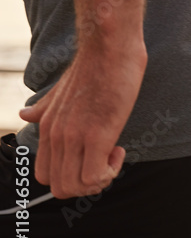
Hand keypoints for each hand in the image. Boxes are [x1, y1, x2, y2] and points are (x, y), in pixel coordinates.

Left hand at [20, 40, 146, 198]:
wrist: (109, 49)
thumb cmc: (93, 67)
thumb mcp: (59, 91)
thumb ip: (43, 108)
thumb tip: (25, 113)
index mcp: (47, 128)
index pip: (46, 177)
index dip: (71, 177)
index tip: (91, 158)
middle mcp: (56, 136)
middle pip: (61, 188)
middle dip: (87, 185)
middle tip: (105, 162)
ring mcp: (75, 137)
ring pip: (77, 187)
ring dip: (100, 180)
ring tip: (112, 155)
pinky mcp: (98, 135)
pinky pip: (96, 176)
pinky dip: (110, 172)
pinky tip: (118, 150)